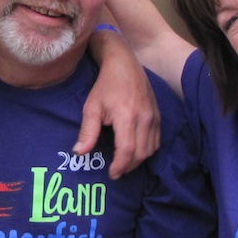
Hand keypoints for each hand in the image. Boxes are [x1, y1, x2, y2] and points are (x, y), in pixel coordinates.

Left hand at [78, 26, 160, 177]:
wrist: (124, 64)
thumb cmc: (105, 85)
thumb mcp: (91, 108)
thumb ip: (87, 132)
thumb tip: (79, 153)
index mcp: (126, 116)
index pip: (127, 150)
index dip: (120, 166)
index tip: (112, 174)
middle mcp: (144, 118)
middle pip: (140, 153)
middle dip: (128, 167)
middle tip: (116, 171)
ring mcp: (153, 117)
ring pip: (151, 149)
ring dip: (138, 160)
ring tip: (124, 163)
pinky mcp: (158, 115)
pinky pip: (156, 140)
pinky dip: (147, 150)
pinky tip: (135, 150)